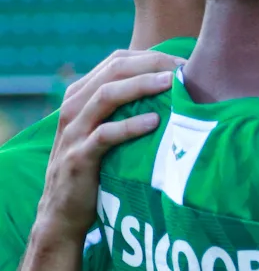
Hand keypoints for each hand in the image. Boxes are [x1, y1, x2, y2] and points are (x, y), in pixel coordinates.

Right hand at [39, 50, 180, 241]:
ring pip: (107, 96)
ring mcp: (73, 132)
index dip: (151, 57)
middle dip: (151, 64)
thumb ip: (126, 107)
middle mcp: (73, 107)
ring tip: (172, 83)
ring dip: (142, 86)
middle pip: (114, 70)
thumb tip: (172, 87)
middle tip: (183, 68)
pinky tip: (155, 122)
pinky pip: (105, 135)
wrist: (63, 213)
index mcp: (80, 94)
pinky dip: (130, 126)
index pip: (117, 60)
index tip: (183, 62)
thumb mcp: (106, 129)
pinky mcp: (78, 157)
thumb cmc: (96, 166)